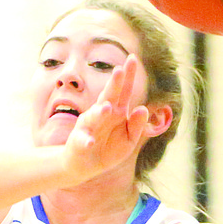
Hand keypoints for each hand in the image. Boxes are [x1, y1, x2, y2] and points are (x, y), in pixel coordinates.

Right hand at [63, 55, 149, 180]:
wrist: (84, 166)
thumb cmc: (108, 149)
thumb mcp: (129, 140)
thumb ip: (137, 125)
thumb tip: (143, 108)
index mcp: (117, 111)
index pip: (123, 90)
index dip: (128, 76)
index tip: (133, 58)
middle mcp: (101, 115)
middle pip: (108, 97)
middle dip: (113, 85)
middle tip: (119, 71)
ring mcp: (89, 127)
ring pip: (93, 117)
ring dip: (99, 113)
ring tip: (107, 108)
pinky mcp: (79, 142)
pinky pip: (83, 140)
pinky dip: (86, 141)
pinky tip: (91, 142)